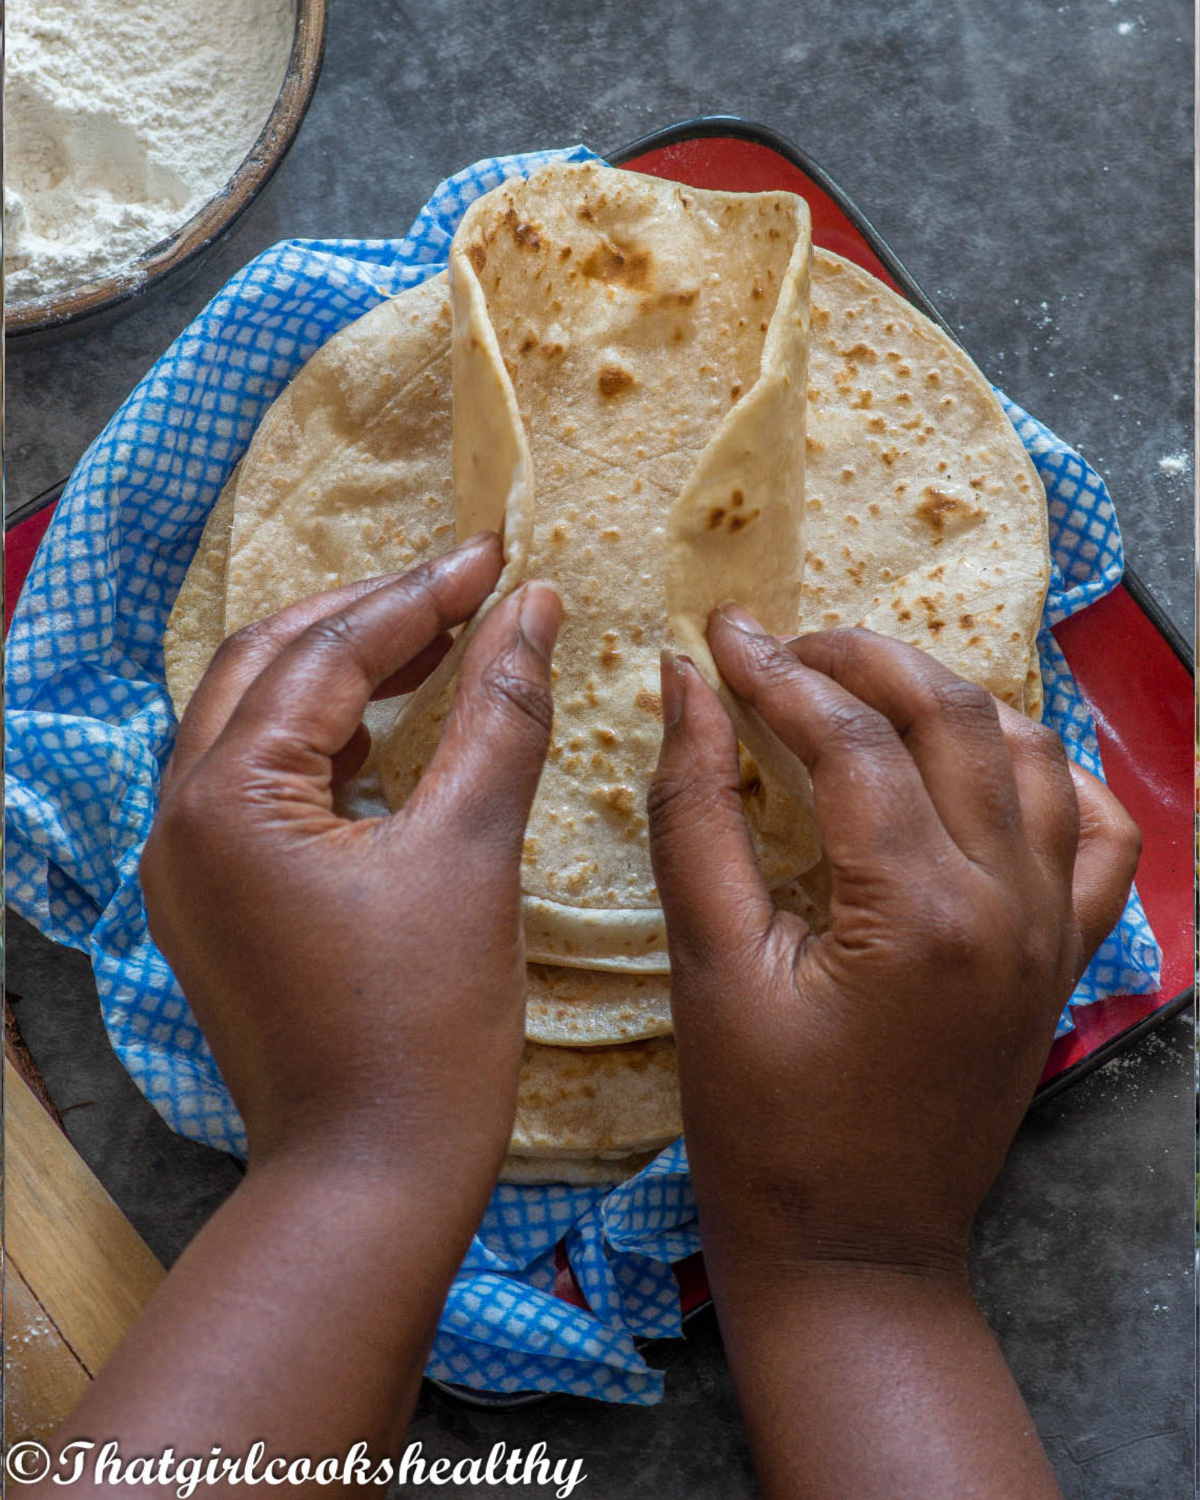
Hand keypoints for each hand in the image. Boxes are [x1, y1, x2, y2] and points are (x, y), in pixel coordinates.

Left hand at [141, 534, 561, 1215]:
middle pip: (268, 664)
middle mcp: (181, 819)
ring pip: (256, 717)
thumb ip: (499, 714)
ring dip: (343, 667)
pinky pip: (261, 779)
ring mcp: (189, 865)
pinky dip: (327, 737)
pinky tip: (395, 723)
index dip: (423, 595)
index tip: (499, 554)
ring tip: (441, 634)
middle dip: (370, 614)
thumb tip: (535, 608)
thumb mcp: (471, 853)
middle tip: (468, 583)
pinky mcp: (216, 901)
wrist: (369, 1182)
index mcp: (228, 799)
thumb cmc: (425, 1030)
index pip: (328, 654)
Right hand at [649, 614, 1139, 1273]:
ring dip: (949, 699)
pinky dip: (1050, 776)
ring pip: (1030, 754)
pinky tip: (986, 764)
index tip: (721, 635)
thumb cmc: (765, 1129)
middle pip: (952, 718)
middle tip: (784, 648)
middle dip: (861, 660)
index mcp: (919, 911)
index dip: (776, 671)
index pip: (851, 738)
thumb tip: (684, 689)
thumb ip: (694, 812)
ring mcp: (1053, 932)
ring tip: (864, 690)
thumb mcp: (709, 966)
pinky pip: (1098, 835)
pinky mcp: (1065, 959)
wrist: (855, 1253)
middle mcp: (1010, 906)